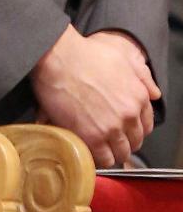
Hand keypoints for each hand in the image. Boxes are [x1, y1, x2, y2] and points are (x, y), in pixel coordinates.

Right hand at [31, 25, 158, 166]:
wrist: (57, 55)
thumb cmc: (82, 52)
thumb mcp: (119, 55)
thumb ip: (141, 75)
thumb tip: (154, 93)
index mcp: (138, 97)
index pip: (145, 125)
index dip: (133, 127)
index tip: (122, 127)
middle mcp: (129, 114)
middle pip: (134, 140)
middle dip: (123, 140)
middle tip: (107, 135)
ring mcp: (112, 127)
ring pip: (121, 152)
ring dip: (111, 150)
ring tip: (97, 143)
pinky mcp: (93, 137)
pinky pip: (104, 159)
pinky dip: (98, 157)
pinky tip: (89, 148)